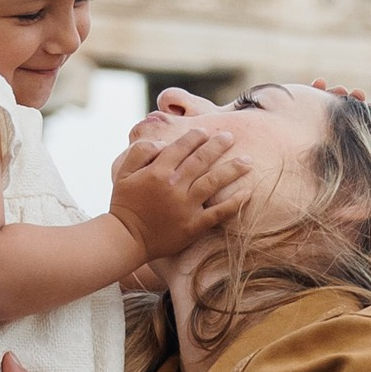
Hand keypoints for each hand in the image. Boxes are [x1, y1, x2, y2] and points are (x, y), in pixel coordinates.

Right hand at [108, 121, 247, 265]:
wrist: (126, 239)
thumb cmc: (124, 204)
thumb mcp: (122, 172)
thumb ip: (140, 151)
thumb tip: (162, 142)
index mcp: (158, 171)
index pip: (181, 147)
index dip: (195, 137)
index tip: (205, 132)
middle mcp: (174, 186)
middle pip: (201, 160)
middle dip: (218, 145)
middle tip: (230, 136)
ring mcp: (186, 207)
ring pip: (214, 182)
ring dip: (232, 169)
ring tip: (247, 161)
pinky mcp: (193, 226)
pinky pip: (218, 213)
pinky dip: (234, 203)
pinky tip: (247, 193)